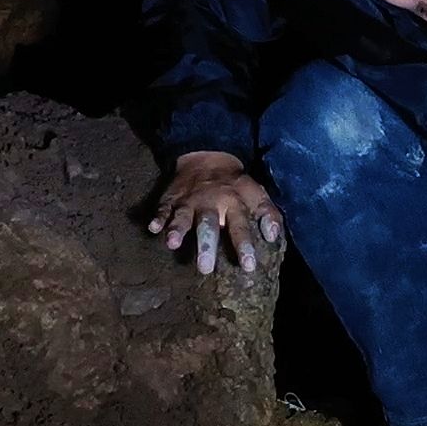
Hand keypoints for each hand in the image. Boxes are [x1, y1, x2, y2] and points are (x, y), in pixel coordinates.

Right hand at [148, 151, 282, 274]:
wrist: (207, 156)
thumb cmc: (234, 184)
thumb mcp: (256, 193)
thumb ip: (268, 213)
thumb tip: (274, 236)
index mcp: (233, 203)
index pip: (240, 226)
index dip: (244, 246)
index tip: (248, 266)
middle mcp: (210, 203)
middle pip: (208, 224)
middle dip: (206, 245)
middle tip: (205, 269)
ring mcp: (189, 201)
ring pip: (183, 216)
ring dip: (177, 229)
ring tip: (172, 243)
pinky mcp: (171, 199)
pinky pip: (163, 208)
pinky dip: (158, 217)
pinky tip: (153, 228)